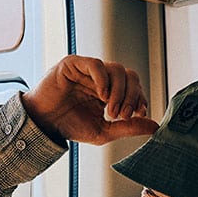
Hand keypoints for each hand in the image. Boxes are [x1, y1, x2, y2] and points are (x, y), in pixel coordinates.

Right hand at [22, 56, 157, 144]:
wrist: (43, 125)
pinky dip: (103, 79)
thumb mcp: (104, 131)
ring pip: (116, 70)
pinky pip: (96, 65)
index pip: (134, 86)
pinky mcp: (74, 64)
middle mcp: (101, 78)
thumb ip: (128, 127)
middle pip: (129, 76)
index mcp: (109, 91)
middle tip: (123, 115)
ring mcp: (88, 70)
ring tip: (111, 110)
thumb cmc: (69, 126)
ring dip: (119, 91)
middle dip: (131, 96)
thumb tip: (154, 126)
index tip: (139, 113)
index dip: (140, 98)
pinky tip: (101, 96)